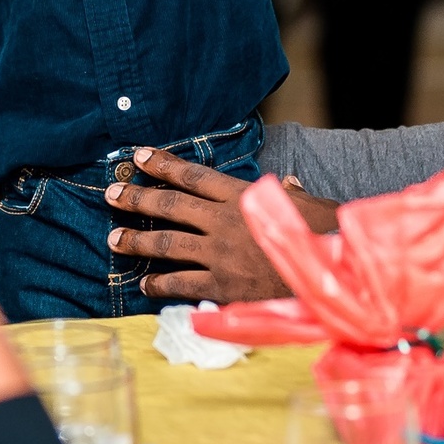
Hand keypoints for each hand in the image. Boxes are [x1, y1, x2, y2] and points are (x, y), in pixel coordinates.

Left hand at [104, 148, 337, 302]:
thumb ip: (291, 195)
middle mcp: (224, 221)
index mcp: (242, 196)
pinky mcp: (222, 286)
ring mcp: (220, 255)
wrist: (331, 275)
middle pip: (171, 206)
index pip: (193, 175)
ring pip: (168, 244)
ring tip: (114, 238)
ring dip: (137, 240)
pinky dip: (160, 284)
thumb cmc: (325, 235)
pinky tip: (144, 284)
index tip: (139, 156)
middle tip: (111, 194)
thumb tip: (288, 183)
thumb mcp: (311, 205)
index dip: (163, 164)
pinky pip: (182, 284)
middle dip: (137, 198)